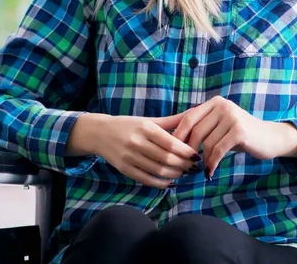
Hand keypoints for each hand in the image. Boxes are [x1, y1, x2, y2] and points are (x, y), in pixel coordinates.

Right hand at [68, 112, 201, 188]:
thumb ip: (172, 120)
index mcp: (145, 128)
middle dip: (183, 165)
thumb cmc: (129, 125)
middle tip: (194, 167)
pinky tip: (170, 181)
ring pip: (158, 171)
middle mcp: (137, 143)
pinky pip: (146, 180)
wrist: (100, 133)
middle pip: (166, 158)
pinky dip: (161, 183)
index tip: (196, 155)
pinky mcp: (125, 169)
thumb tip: (194, 113)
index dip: (186, 151)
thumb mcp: (149, 120)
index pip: (170, 143)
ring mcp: (130, 157)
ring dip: (175, 174)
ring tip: (184, 173)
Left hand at [172, 96, 296, 178]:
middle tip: (186, 165)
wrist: (269, 138)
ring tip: (203, 169)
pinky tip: (211, 173)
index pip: (188, 117)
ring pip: (206, 142)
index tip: (171, 153)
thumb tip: (169, 136)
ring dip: (203, 160)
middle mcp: (222, 105)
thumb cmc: (239, 135)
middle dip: (187, 150)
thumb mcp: (218, 126)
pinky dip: (212, 164)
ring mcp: (231, 117)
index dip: (177, 136)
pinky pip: (218, 150)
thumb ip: (199, 127)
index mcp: (214, 102)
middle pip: (195, 130)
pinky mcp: (239, 131)